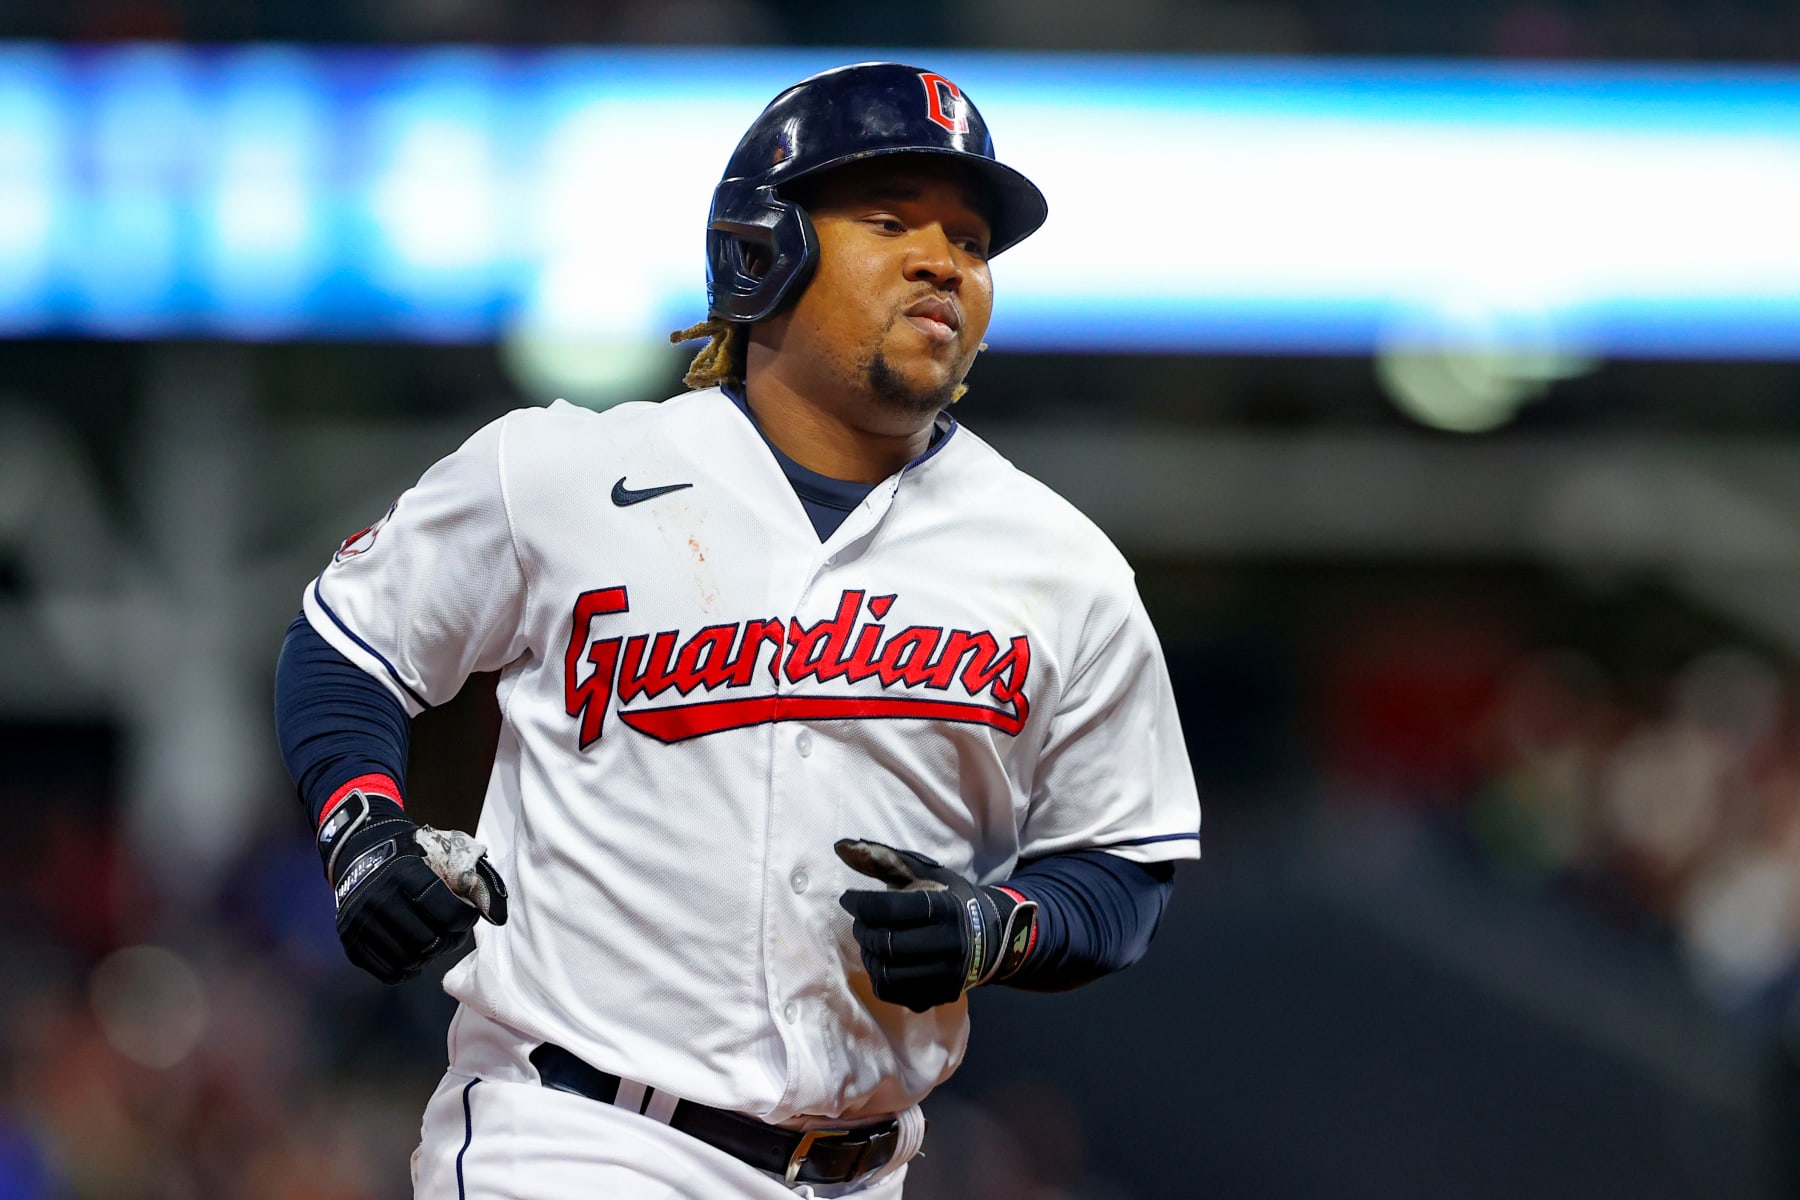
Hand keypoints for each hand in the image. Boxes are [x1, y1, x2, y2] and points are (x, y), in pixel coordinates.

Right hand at [317, 789, 508, 983]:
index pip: (446, 912)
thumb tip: (498, 914)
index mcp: (405, 874)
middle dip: (448, 941)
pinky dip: (406, 970)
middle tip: (451, 934)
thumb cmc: (410, 854)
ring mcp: (360, 922)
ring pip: (408, 959)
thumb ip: (472, 876)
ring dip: (428, 957)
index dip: (464, 920)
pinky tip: (415, 957)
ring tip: (433, 943)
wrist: (360, 851)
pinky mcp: (350, 941)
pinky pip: (386, 972)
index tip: (468, 916)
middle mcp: (379, 898)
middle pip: (428, 941)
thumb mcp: (441, 850)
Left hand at [835, 839, 1036, 1012]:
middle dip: (862, 930)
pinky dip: (879, 976)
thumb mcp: (927, 873)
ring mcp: (946, 976)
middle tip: (860, 921)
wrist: (991, 938)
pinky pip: (893, 993)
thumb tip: (840, 847)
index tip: (848, 899)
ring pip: (887, 973)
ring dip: (868, 955)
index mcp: (946, 908)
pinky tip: (883, 961)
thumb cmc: (952, 899)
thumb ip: (885, 860)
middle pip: (886, 943)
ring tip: (870, 941)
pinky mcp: (939, 996)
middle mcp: (949, 945)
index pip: (890, 909)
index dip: (860, 904)